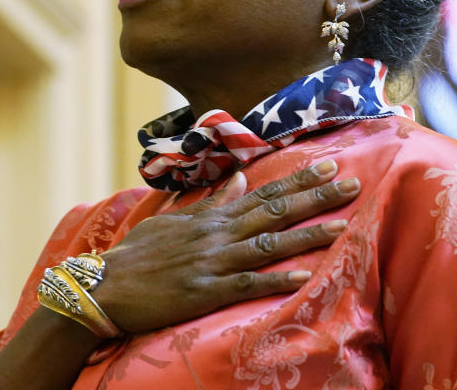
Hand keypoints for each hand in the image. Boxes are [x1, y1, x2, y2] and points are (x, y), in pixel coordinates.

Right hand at [91, 160, 358, 332]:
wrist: (106, 286)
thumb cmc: (138, 254)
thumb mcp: (173, 220)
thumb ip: (211, 201)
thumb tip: (240, 176)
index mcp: (210, 217)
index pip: (262, 192)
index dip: (298, 180)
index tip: (330, 165)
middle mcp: (217, 234)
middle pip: (273, 212)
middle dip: (315, 197)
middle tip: (351, 183)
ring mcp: (213, 263)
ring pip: (268, 245)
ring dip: (307, 235)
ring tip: (343, 227)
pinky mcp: (206, 292)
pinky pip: (248, 285)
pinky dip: (277, 281)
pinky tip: (305, 278)